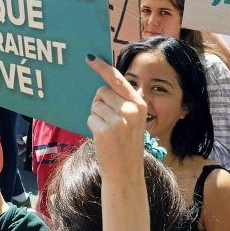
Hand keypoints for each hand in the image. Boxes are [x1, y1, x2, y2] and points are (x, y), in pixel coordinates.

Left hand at [86, 55, 146, 181]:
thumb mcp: (135, 120)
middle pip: (102, 92)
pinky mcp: (105, 130)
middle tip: (110, 122)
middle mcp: (131, 109)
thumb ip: (125, 102)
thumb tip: (108, 83)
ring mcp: (119, 120)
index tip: (90, 58)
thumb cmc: (127, 145)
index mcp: (139, 104)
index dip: (102, 67)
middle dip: (101, 104)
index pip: (118, 79)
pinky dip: (93, 127)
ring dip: (97, 117)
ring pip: (95, 106)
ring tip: (108, 132)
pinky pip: (90, 118)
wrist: (126, 173)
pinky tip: (103, 139)